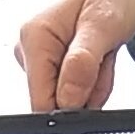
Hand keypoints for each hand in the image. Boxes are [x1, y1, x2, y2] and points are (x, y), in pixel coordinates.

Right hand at [15, 0, 134, 110]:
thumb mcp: (104, 26)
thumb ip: (83, 64)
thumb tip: (67, 100)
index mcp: (34, 39)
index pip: (41, 103)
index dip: (71, 107)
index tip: (92, 84)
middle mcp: (31, 50)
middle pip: (57, 103)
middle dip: (88, 92)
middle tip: (103, 60)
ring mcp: (41, 59)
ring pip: (69, 100)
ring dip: (94, 86)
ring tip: (102, 55)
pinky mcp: (53, 65)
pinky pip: (75, 91)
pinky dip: (93, 82)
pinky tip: (98, 59)